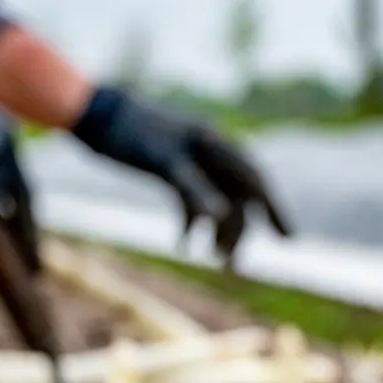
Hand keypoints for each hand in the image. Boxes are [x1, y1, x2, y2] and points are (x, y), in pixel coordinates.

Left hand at [72, 86, 291, 265]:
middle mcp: (209, 151)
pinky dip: (192, 221)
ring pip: (215, 200)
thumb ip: (193, 189)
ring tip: (212, 262)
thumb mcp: (163, 164)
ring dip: (215, 231)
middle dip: (239, 232)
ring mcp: (191, 159)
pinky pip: (192, 199)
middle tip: (234, 268)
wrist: (95, 114)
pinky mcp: (172, 167)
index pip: (255, 180)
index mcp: (215, 144)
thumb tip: (219, 220)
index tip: (287, 241)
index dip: (273, 210)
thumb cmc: (131, 134)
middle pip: (236, 196)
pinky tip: (184, 245)